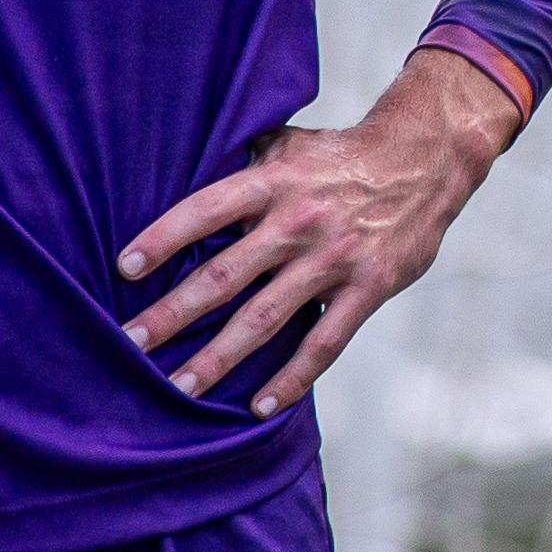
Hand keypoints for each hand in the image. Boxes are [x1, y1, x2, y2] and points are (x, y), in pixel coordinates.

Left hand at [117, 48, 519, 412]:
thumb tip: (172, 173)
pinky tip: (259, 405)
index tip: (124, 268)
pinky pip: (324, 342)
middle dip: (173, 313)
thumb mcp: (288, 146)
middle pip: (225, 274)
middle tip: (129, 342)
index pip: (206, 210)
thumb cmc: (341, 156)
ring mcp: (335, 258)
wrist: (427, 160)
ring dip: (218, 356)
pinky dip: (291, 378)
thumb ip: (240, 165)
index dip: (164, 238)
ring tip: (178, 387)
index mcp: (275, 183)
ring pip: (265, 317)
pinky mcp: (369, 287)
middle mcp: (299, 222)